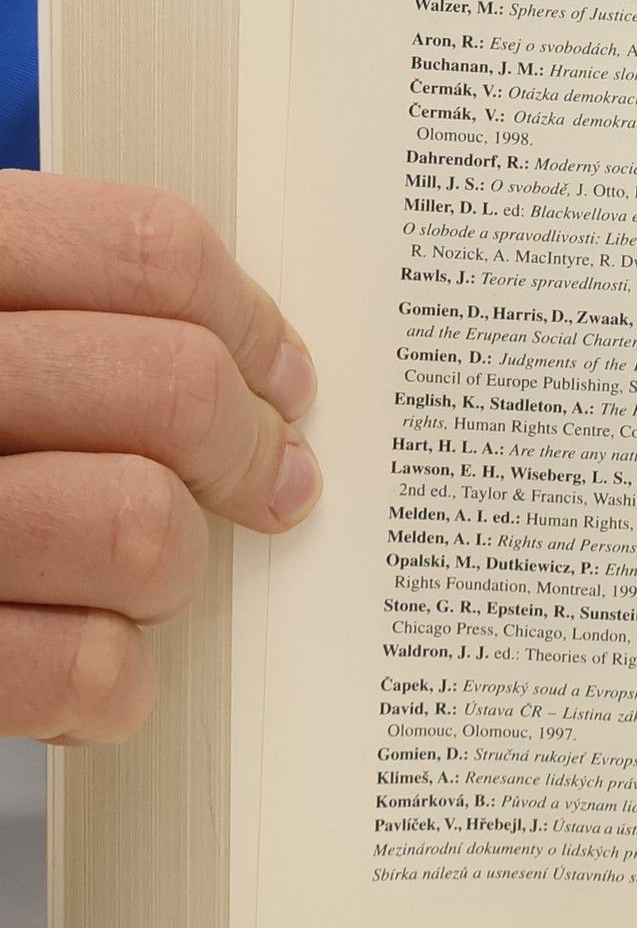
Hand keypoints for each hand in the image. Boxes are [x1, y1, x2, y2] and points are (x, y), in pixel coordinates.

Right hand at [0, 172, 320, 743]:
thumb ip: (62, 316)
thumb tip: (262, 376)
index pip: (147, 248)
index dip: (249, 320)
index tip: (282, 379)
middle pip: (172, 388)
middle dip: (246, 452)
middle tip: (266, 485)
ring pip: (140, 528)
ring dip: (173, 570)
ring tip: (141, 577)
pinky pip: (80, 666)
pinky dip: (112, 678)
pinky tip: (86, 659)